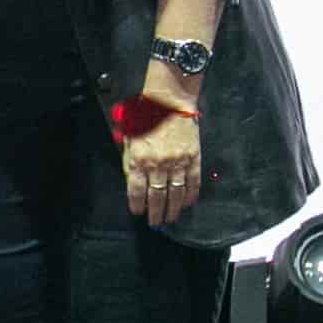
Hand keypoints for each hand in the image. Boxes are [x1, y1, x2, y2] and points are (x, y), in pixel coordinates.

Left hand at [121, 107, 203, 225]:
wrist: (169, 100)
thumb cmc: (145, 116)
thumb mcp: (128, 137)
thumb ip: (129, 160)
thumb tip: (132, 182)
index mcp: (138, 158)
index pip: (136, 190)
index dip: (137, 205)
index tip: (138, 213)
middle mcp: (157, 164)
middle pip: (156, 196)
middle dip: (155, 212)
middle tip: (155, 222)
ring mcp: (177, 162)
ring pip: (176, 193)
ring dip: (173, 208)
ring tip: (171, 218)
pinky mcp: (193, 157)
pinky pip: (193, 181)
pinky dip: (191, 195)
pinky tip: (188, 203)